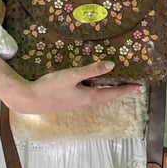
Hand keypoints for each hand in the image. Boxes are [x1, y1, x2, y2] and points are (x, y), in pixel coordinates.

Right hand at [0, 50, 139, 114]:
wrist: (28, 99)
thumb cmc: (50, 88)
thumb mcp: (72, 76)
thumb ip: (91, 70)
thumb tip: (111, 65)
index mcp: (89, 98)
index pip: (112, 94)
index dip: (126, 89)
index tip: (138, 85)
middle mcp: (84, 102)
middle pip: (106, 96)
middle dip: (117, 90)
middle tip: (128, 82)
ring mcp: (75, 103)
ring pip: (96, 96)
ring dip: (105, 89)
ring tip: (112, 81)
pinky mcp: (67, 100)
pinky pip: (86, 94)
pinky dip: (93, 88)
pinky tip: (89, 82)